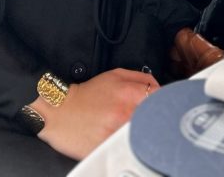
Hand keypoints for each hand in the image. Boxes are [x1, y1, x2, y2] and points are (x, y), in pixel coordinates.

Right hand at [37, 68, 158, 160]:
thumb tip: (158, 86)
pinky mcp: (108, 148)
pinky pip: (129, 147)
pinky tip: (127, 140)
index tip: (162, 106)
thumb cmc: (87, 94)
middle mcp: (125, 112)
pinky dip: (132, 144)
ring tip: (139, 130)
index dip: (163, 102)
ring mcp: (117, 132)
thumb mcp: (114, 75)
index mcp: (129, 93)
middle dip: (156, 118)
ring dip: (145, 131)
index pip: (160, 99)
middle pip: (155, 118)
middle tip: (152, 119)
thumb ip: (140, 78)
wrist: (60, 111)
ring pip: (144, 133)